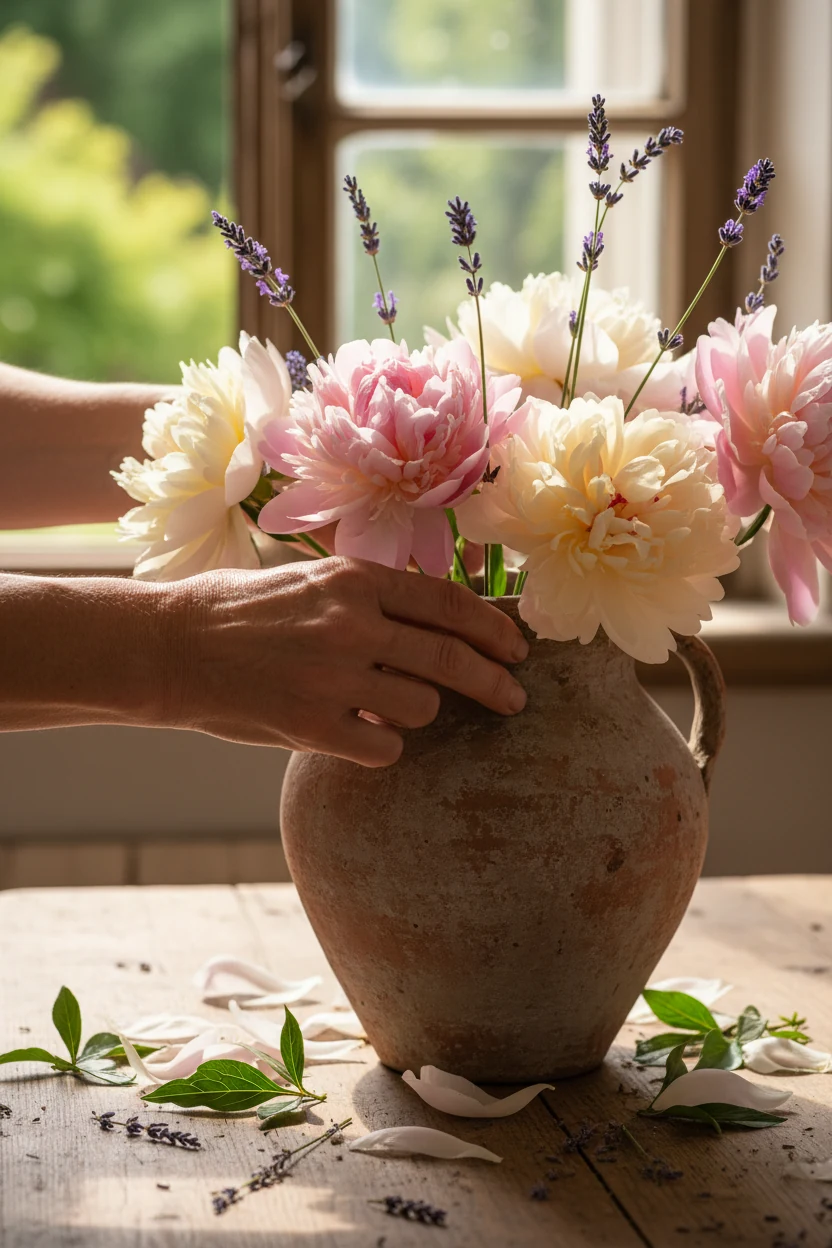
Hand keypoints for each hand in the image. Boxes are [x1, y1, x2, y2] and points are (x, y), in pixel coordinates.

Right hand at [168, 558, 527, 765]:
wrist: (170, 646)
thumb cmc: (240, 610)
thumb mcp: (310, 581)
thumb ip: (371, 598)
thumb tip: (439, 623)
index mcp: (354, 581)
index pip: (449, 604)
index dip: (494, 628)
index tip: (517, 649)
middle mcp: (352, 623)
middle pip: (452, 658)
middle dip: (495, 683)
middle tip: (515, 700)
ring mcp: (333, 676)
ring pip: (423, 706)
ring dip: (418, 712)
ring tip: (385, 706)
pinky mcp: (311, 725)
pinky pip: (384, 747)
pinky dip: (382, 746)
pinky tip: (360, 735)